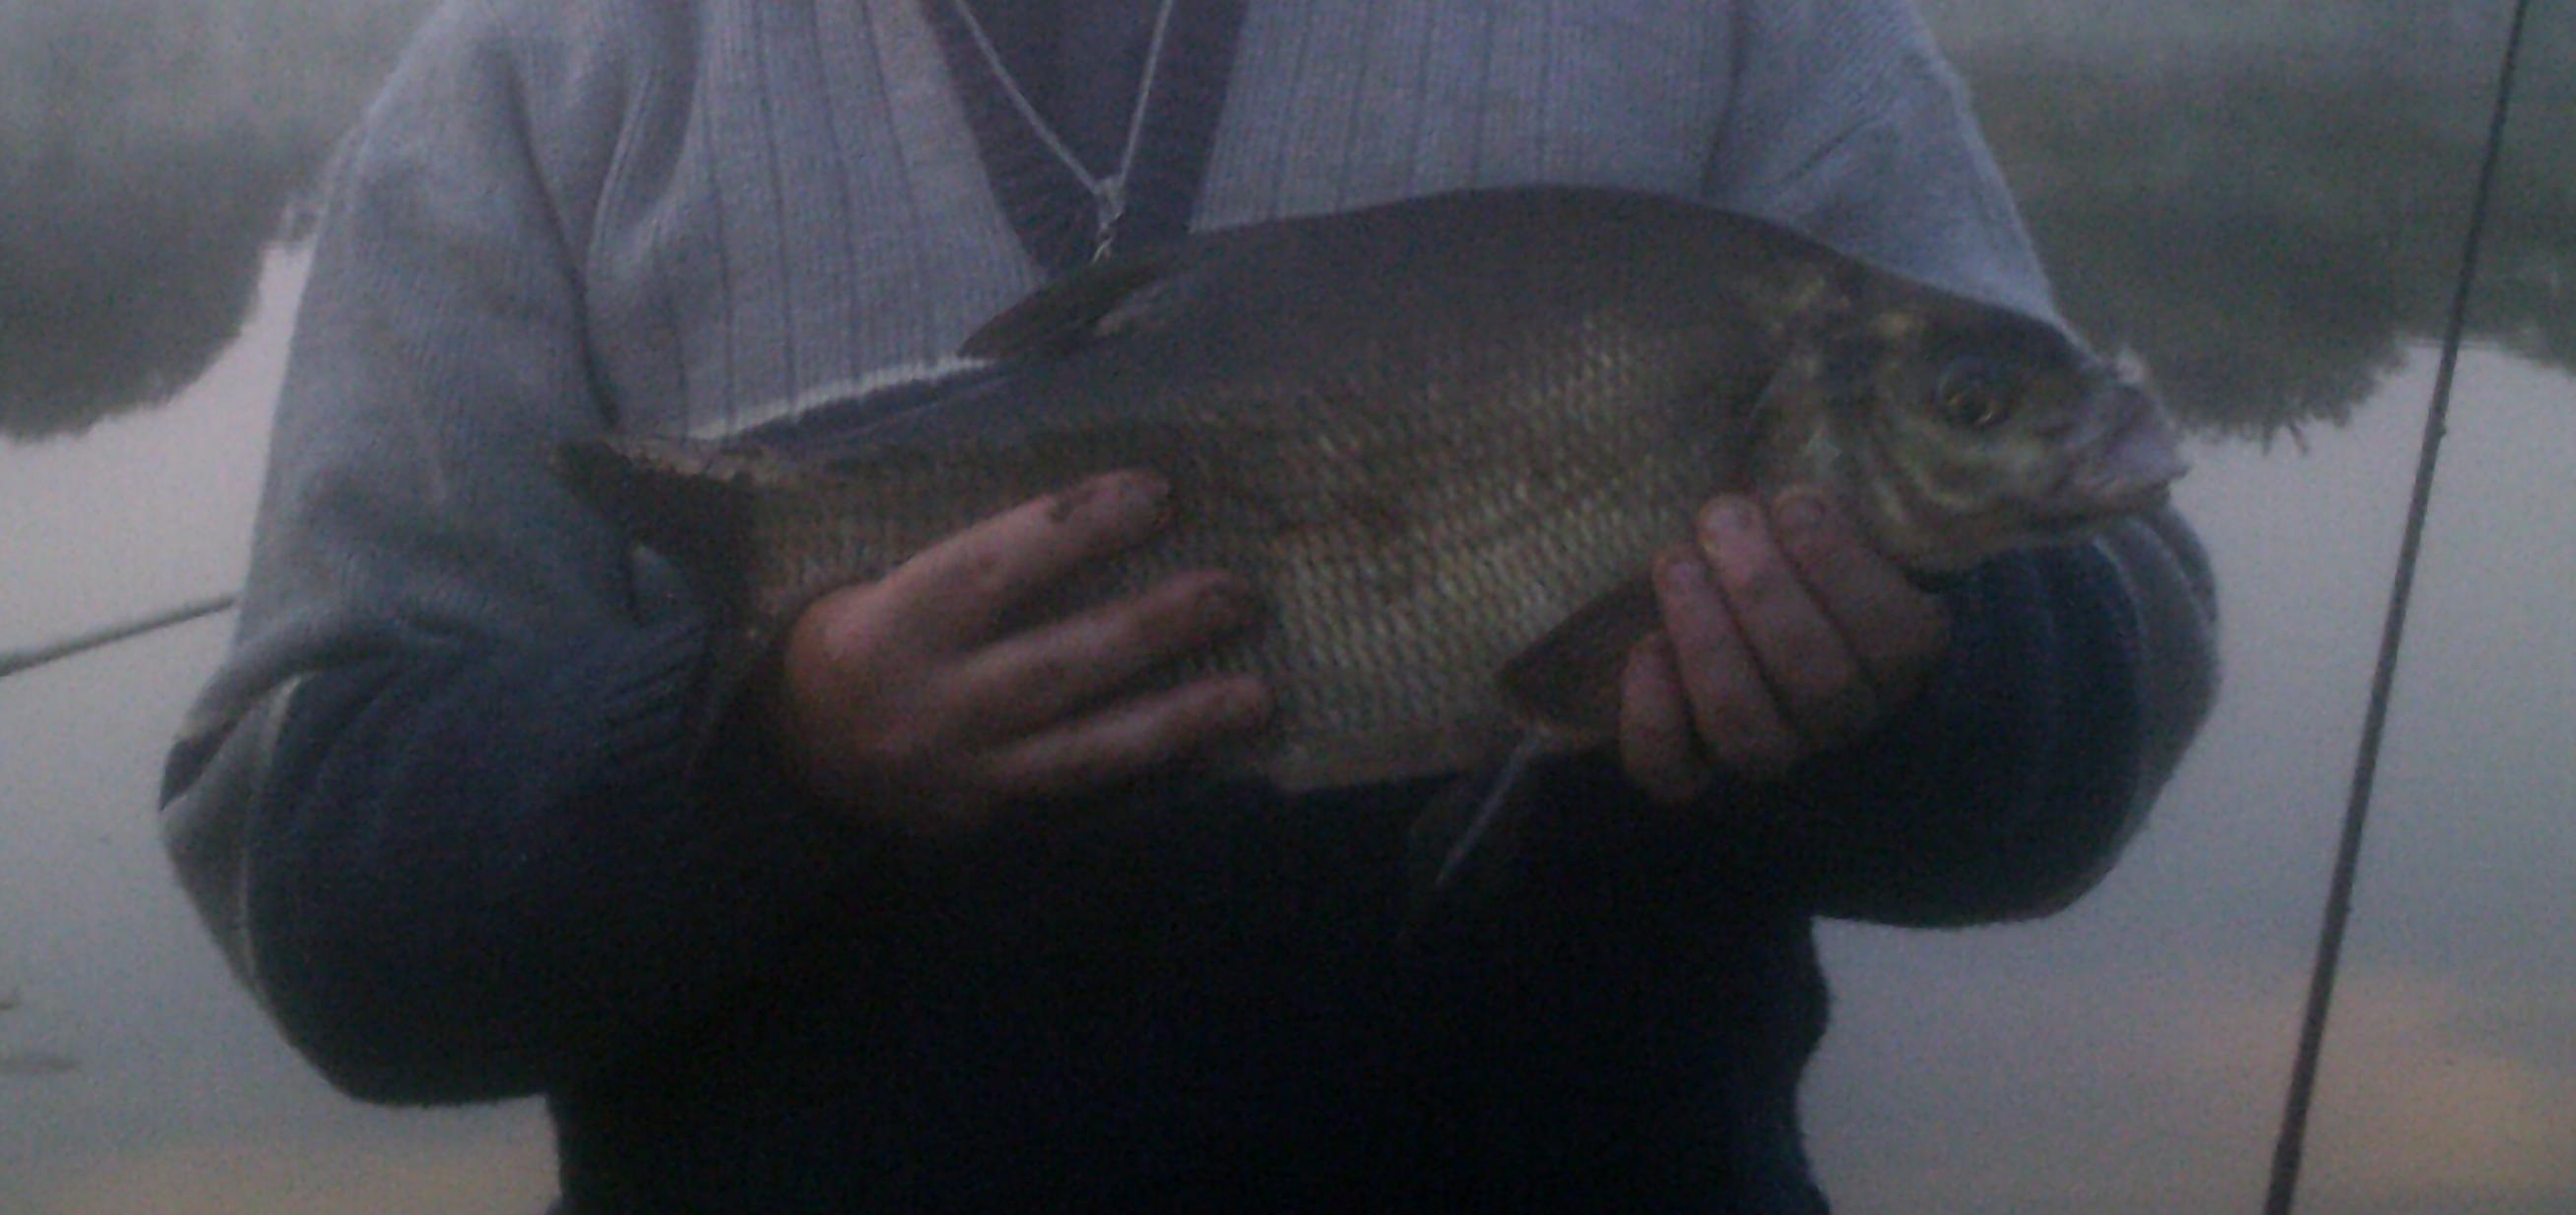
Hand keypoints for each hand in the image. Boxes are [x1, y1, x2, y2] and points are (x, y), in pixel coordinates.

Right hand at [760, 469, 1270, 836]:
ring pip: (1085, 747)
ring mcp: (966, 772)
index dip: (1077, 528)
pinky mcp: (991, 818)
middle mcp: (932, 704)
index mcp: (891, 625)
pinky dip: (1151, 768)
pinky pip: (1083, 793)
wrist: (791, 758)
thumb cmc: (852, 638)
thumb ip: (967, 559)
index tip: (1158, 493)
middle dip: (1154, 628)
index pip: (992, 568)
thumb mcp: (872, 581)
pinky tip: (1213, 746)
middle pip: (1057, 664)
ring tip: (1258, 694)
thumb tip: (1092, 508)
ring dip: (1180, 719)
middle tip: (1237, 593)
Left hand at [1618, 489, 1949, 802]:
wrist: (1743, 602)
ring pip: (1749, 731)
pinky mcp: (1694, 772)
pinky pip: (1674, 773)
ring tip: (1676, 562)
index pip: (1897, 639)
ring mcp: (1771, 751)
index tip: (1795, 500)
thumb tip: (1814, 451)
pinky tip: (1644, 650)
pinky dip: (1653, 716)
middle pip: (1818, 682)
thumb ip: (1834, 501)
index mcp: (1899, 656)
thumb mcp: (1833, 517)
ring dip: (1709, 640)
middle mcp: (1843, 718)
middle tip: (1720, 517)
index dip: (1843, 569)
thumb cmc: (1796, 547)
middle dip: (1762, 590)